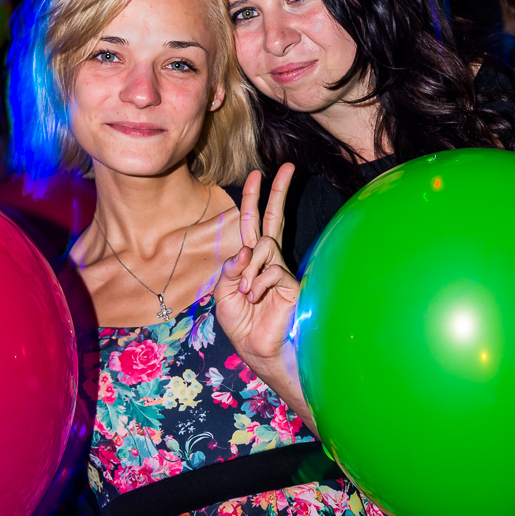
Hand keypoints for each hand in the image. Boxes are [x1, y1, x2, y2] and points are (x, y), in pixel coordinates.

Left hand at [215, 164, 298, 371]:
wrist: (257, 348)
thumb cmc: (242, 323)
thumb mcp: (224, 294)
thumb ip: (230, 270)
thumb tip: (244, 250)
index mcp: (252, 260)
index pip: (254, 223)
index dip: (254, 199)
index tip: (257, 174)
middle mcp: (269, 259)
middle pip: (274, 218)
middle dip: (278, 192)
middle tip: (286, 167)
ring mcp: (281, 269)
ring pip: (264, 246)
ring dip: (250, 269)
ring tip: (247, 292)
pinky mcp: (291, 283)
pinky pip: (271, 270)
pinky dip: (258, 283)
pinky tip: (256, 298)